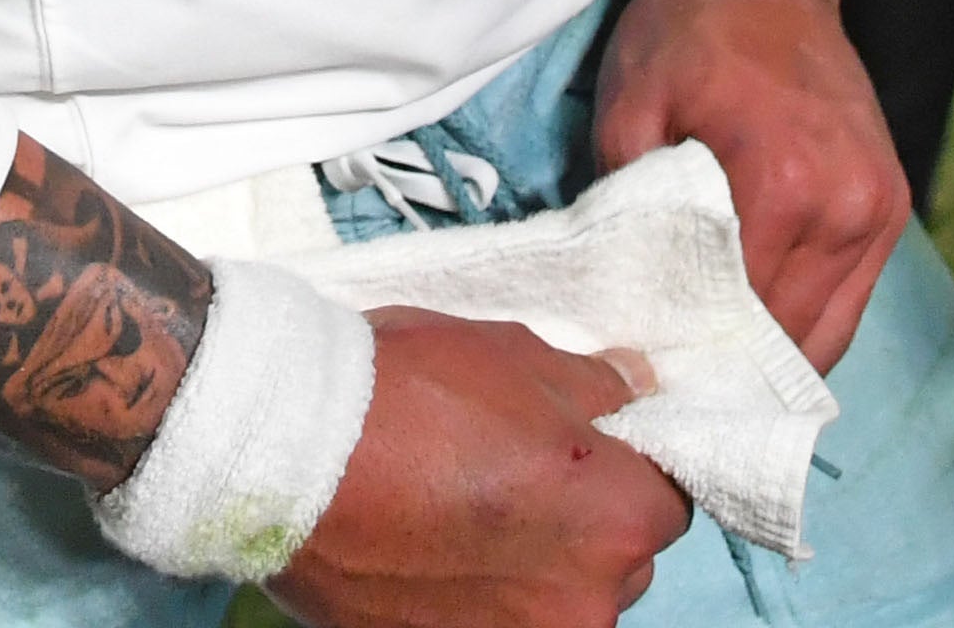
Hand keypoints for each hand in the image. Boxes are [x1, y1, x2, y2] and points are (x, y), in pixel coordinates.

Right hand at [270, 308, 688, 627]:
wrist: (286, 452)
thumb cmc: (407, 391)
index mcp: (616, 517)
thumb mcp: (515, 353)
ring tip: (456, 520)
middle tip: (513, 478)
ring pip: (557, 606)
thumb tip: (636, 389)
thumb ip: (594, 385)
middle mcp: (586, 600)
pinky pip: (491, 627)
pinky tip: (426, 556)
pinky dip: (473, 601)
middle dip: (581, 525)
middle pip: (617, 563)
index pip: (667, 500)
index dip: (626, 468)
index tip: (580, 449)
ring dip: (528, 571)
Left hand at [590, 0, 911, 370]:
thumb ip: (629, 214)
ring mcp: (879, 208)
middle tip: (675, 397)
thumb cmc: (684, 35)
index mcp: (781, 183)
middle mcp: (845, 205)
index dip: (692, 359)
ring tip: (713, 382)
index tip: (649, 386)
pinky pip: (851, 298)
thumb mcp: (630, 114)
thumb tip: (623, 312)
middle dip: (732, 372)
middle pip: (788, 337)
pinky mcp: (890, 203)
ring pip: (828, 331)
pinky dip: (808, 325)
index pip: (737, 316)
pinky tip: (758, 343)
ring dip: (773, 360)